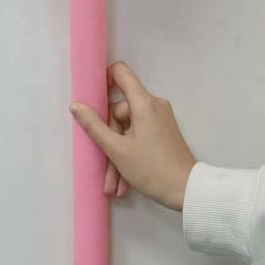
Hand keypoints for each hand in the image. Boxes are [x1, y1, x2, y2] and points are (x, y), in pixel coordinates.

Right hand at [69, 61, 195, 210]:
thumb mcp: (117, 150)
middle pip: (120, 111)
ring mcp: (159, 119)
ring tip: (113, 186)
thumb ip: (94, 126)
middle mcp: (153, 106)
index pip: (121, 73)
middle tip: (105, 171)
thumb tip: (76, 106)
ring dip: (118, 156)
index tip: (91, 97)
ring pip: (128, 130)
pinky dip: (129, 155)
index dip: (103, 79)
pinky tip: (123, 183)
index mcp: (143, 103)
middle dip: (109, 141)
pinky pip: (139, 137)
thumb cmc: (151, 168)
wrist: (187, 191)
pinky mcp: (163, 132)